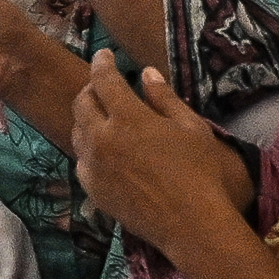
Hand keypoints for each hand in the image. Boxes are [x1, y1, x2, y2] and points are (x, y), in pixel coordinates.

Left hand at [68, 53, 258, 270]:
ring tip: (101, 114)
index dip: (102, 62)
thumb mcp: (190, 127)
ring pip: (77, 132)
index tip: (104, 54)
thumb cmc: (200, 172)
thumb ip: (164, 98)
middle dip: (90, 88)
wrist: (191, 224)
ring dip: (86, 117)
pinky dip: (88, 148)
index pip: (104, 80)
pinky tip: (101, 149)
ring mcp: (94, 166)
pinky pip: (81, 161)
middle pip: (82, 104)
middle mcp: (102, 139)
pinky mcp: (93, 190)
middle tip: (102, 85)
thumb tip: (146, 73)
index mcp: (127, 118)